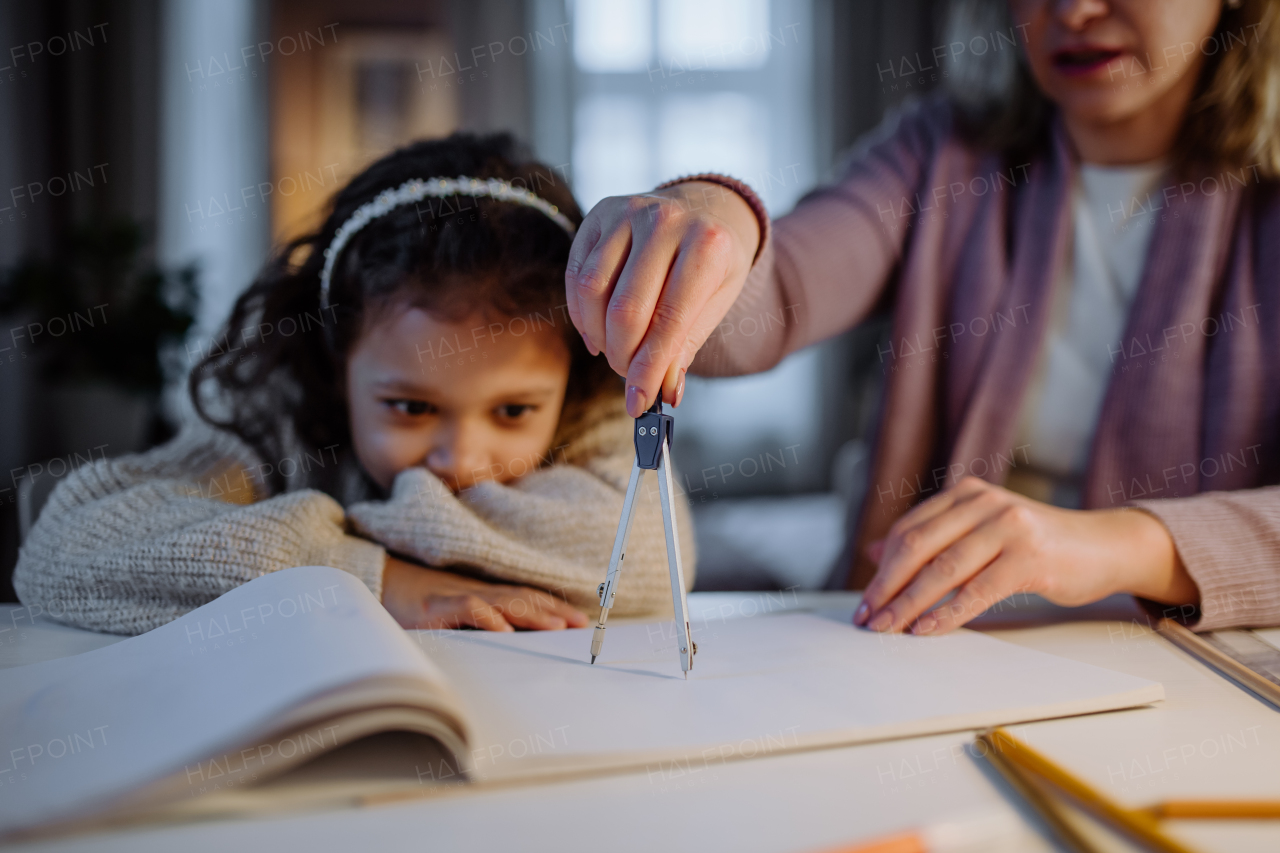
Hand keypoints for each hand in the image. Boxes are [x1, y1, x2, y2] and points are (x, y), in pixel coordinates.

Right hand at [381, 555, 588, 630]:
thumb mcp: (448, 613)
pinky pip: (464, 609)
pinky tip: (503, 629)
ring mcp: (453, 597)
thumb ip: (475, 624)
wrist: (372, 583)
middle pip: (520, 598)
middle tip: (579, 624)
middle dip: (552, 611)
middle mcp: (472, 591)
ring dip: (530, 613)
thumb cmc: (410, 603)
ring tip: (555, 626)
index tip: (577, 620)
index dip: (551, 607)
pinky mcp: (433, 608)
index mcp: (478, 594)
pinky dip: (485, 617)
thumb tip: (506, 639)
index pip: (523, 598)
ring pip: (500, 602)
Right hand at [566, 181, 761, 416]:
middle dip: (622, 357)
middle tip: (627, 376)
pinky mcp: (600, 214)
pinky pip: (577, 273)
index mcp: (707, 245)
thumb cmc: (712, 263)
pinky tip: (596, 331)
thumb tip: (662, 392)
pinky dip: (581, 314)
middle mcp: (666, 221)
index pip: (669, 321)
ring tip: (614, 352)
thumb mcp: (716, 302)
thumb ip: (686, 346)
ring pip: (593, 291)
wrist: (704, 208)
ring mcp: (629, 211)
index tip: (639, 402)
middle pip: (626, 309)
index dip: (649, 369)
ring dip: (599, 336)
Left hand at [853, 477, 1198, 634]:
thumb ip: (932, 538)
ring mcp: (1008, 527)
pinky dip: (947, 613)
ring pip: (943, 569)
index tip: (865, 602)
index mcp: (966, 494)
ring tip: (889, 629)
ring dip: (909, 604)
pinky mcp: (1030, 557)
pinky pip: (977, 590)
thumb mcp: (980, 533)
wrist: (1104, 546)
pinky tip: (926, 629)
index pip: (909, 531)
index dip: (882, 569)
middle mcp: (984, 503)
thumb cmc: (1037, 545)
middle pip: (918, 547)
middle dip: (887, 587)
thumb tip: (873, 552)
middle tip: (868, 620)